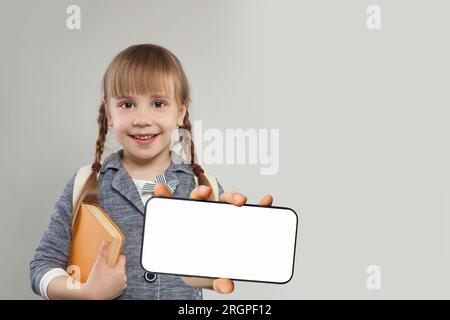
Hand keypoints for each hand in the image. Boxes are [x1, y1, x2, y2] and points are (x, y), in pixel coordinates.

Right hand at [81, 240, 126, 299]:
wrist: (90, 296)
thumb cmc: (94, 282)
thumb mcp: (98, 264)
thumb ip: (103, 252)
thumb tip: (106, 242)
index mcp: (120, 270)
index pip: (122, 258)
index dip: (116, 257)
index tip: (111, 258)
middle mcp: (123, 278)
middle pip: (121, 267)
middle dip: (114, 266)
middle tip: (105, 269)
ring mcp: (122, 285)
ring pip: (120, 275)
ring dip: (115, 274)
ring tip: (105, 276)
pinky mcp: (120, 291)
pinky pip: (119, 283)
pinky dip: (115, 282)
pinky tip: (106, 282)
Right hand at [154, 182, 272, 293]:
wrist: (181, 268)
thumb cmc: (201, 267)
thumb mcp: (212, 275)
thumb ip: (220, 280)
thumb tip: (227, 286)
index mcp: (226, 227)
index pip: (246, 215)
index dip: (258, 205)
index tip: (268, 201)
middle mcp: (212, 215)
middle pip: (225, 200)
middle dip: (233, 197)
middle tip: (240, 201)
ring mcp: (194, 213)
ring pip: (199, 197)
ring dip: (201, 191)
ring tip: (203, 193)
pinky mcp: (174, 214)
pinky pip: (168, 201)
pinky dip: (164, 194)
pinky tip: (160, 190)